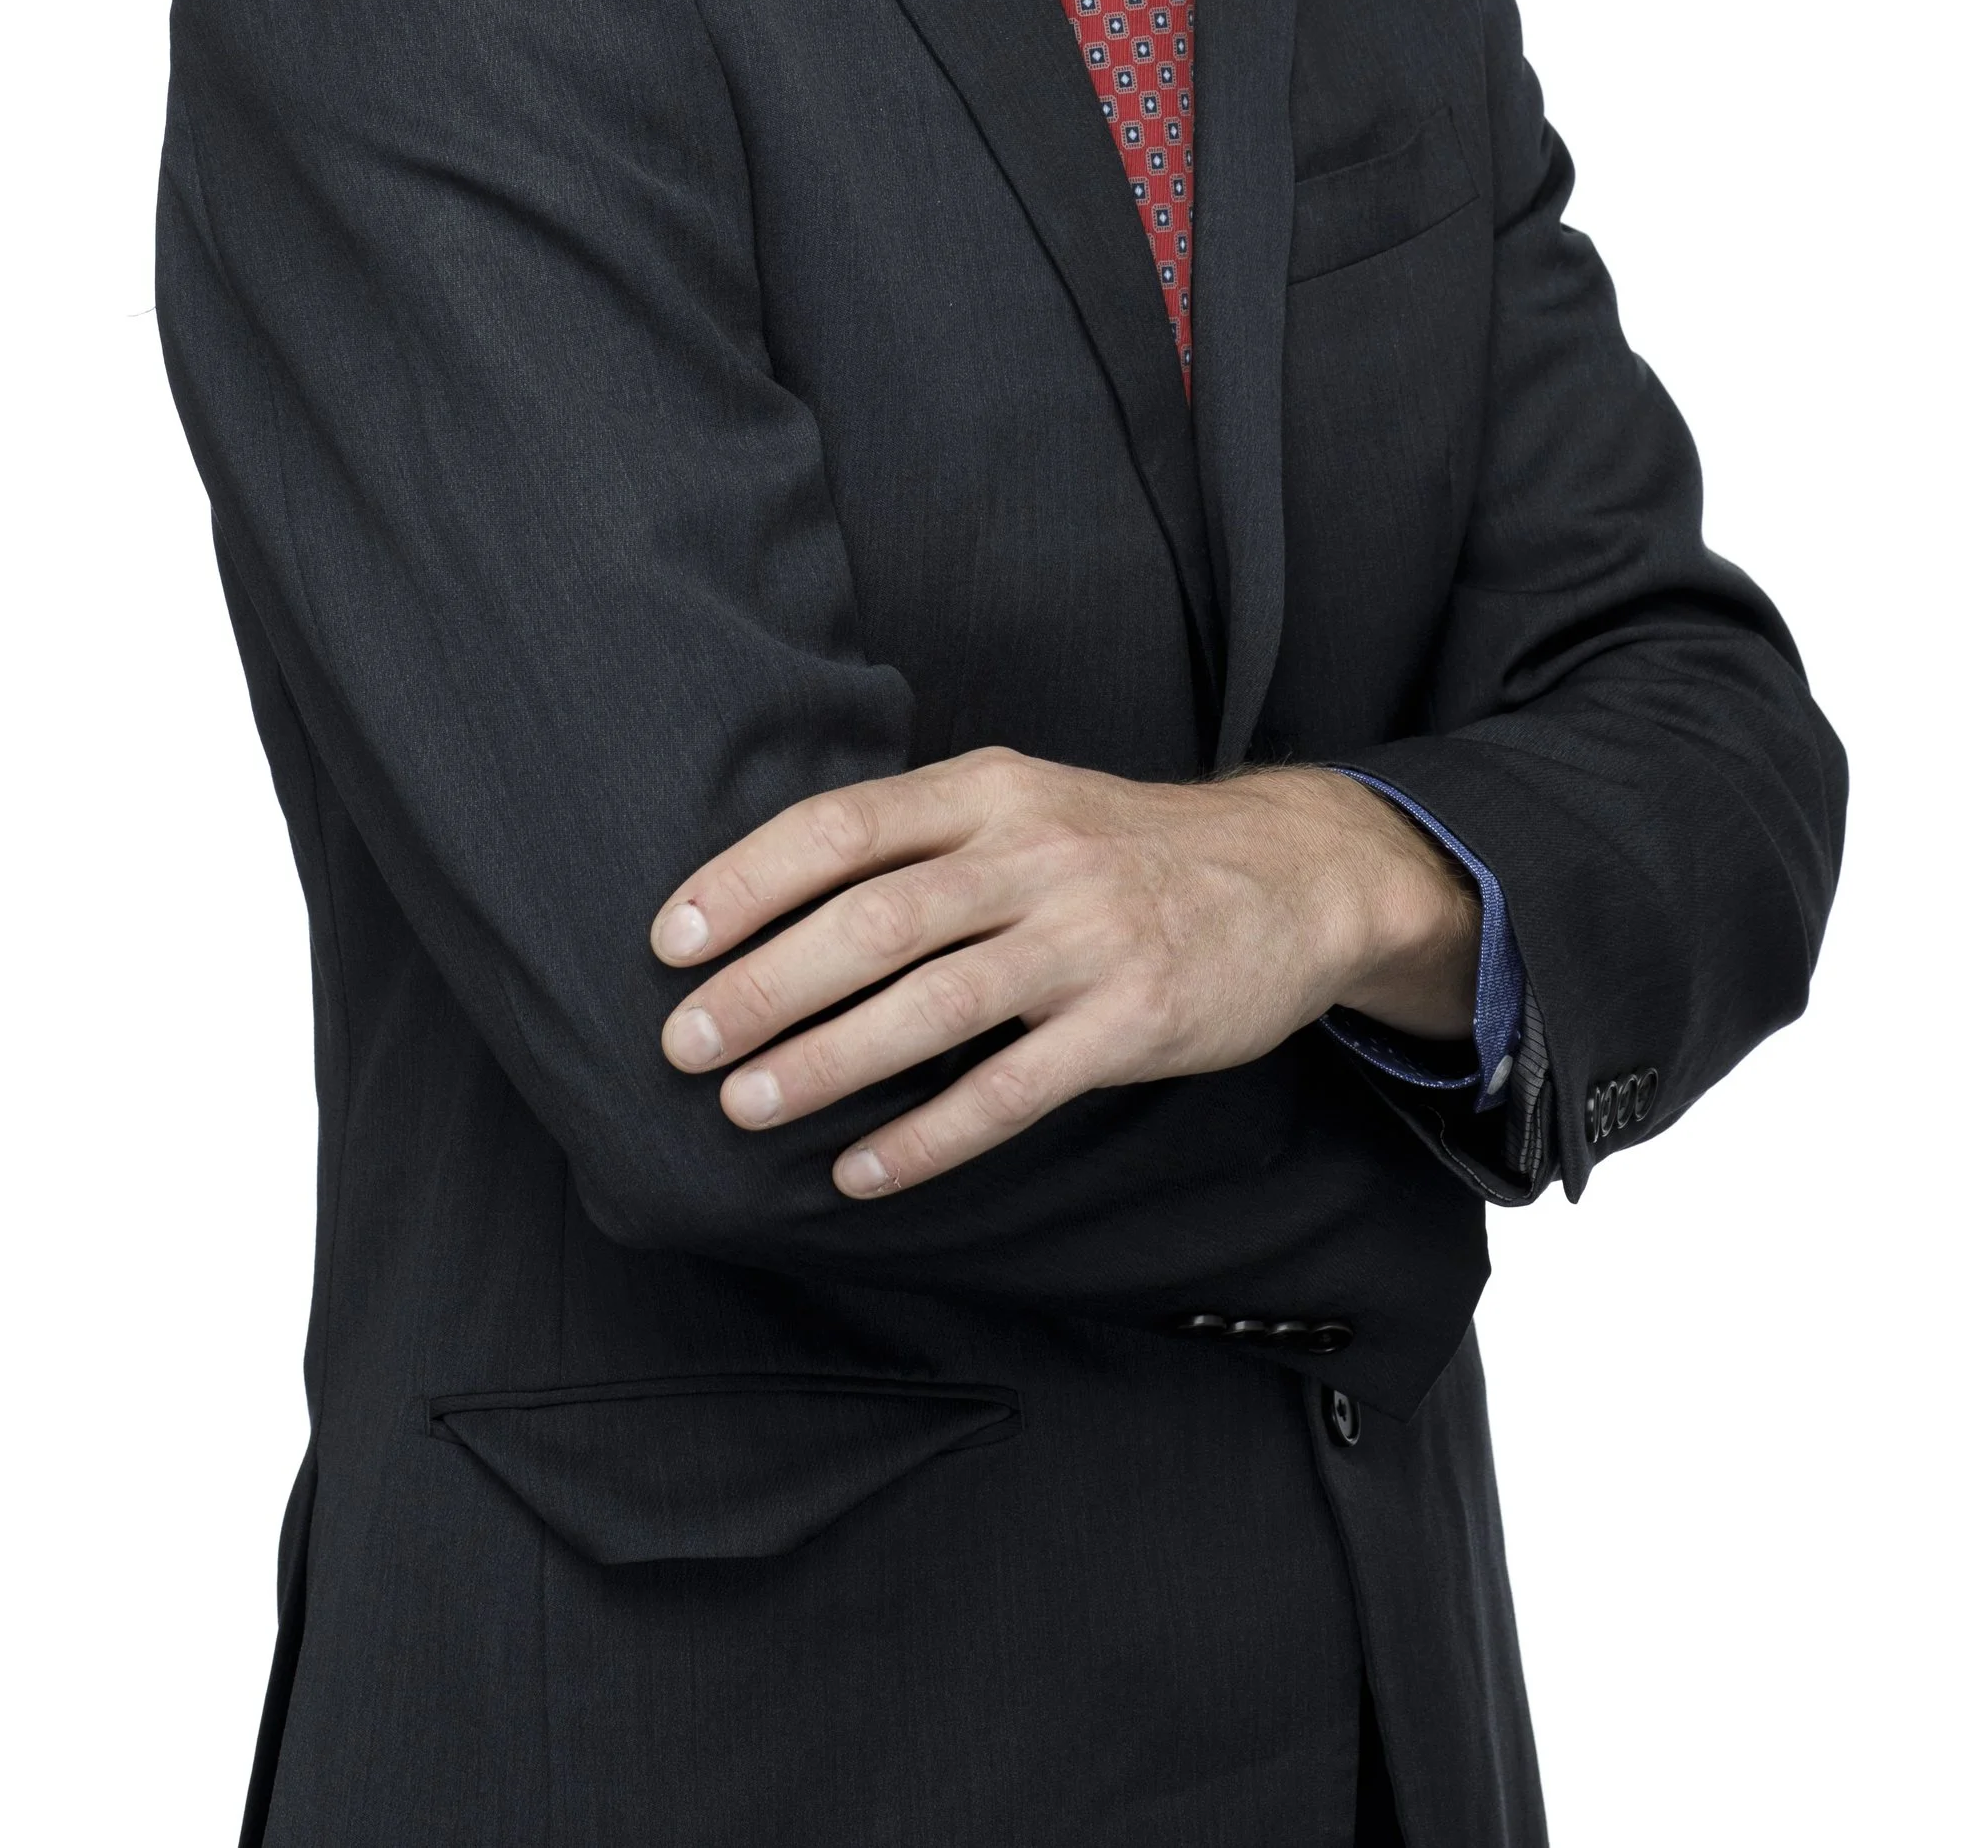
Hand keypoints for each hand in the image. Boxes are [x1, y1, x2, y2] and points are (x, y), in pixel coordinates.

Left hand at [651, 751, 1479, 1198]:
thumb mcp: (1028, 801)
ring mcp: (1089, 937)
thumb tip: (768, 901)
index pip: (845, 827)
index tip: (671, 941)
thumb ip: (921, 838)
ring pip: (936, 1003)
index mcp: (993, 791)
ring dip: (830, 1060)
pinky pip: (1014, 1088)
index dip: (748, 882)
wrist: (1293, 874)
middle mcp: (1035, 853)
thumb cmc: (1123, 846)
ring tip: (748, 1107)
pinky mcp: (1135, 1019)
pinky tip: (863, 1172)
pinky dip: (930, 1135)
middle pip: (875, 918)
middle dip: (766, 983)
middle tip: (682, 1043)